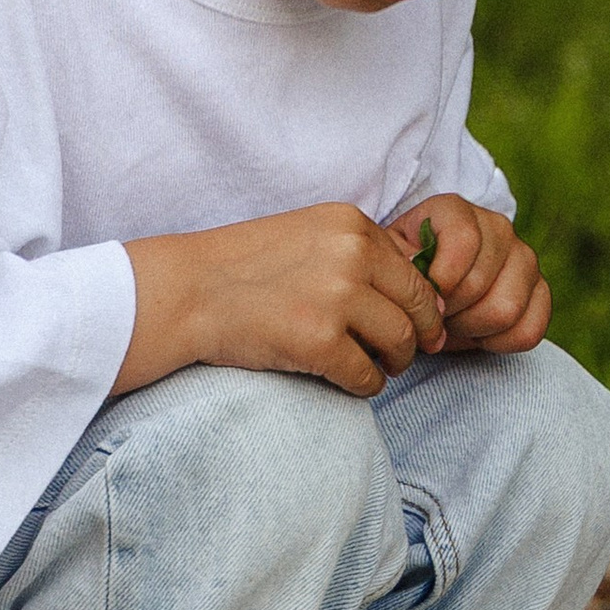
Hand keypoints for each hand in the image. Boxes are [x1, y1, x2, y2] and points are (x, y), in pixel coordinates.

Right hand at [114, 205, 446, 399]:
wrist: (189, 291)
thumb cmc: (244, 265)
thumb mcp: (309, 235)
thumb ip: (358, 252)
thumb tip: (419, 291)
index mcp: (352, 224)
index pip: (415, 271)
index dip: (421, 304)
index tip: (416, 324)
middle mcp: (352, 255)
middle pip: (418, 307)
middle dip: (419, 336)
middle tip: (404, 354)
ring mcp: (338, 298)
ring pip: (400, 343)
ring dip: (394, 363)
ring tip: (377, 367)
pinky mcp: (320, 342)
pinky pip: (367, 376)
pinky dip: (365, 385)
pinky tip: (348, 380)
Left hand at [384, 194, 550, 353]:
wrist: (432, 286)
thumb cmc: (409, 271)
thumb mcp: (391, 260)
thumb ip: (402, 264)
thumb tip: (427, 283)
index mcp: (456, 211)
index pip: (464, 240)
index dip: (442, 279)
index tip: (427, 294)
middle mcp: (497, 227)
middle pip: (480, 284)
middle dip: (450, 311)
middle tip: (436, 312)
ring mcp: (525, 258)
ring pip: (506, 310)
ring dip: (473, 328)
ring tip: (456, 320)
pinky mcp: (541, 291)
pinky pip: (530, 330)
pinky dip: (499, 343)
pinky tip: (480, 331)